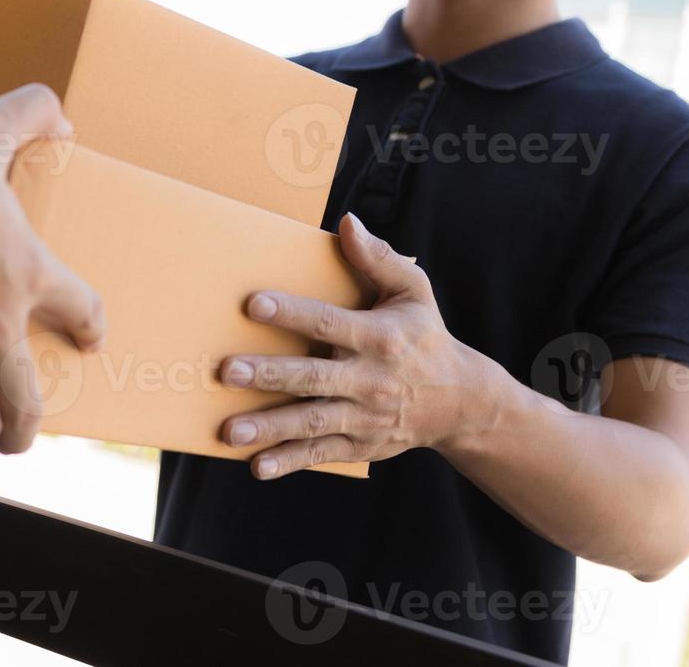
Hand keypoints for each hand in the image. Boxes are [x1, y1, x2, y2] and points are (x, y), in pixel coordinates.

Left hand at [219, 212, 481, 478]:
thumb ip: (378, 259)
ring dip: (271, 427)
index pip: (330, 322)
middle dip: (271, 375)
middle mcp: (372, 379)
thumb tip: (348, 223)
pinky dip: (290, 461)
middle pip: (315, 377)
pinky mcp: (361, 445)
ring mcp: (366, 417)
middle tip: (228, 371)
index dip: (292, 313)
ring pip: (313, 422)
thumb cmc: (425, 335)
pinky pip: (322, 453)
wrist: (460, 401)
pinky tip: (258, 465)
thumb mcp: (413, 291)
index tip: (252, 303)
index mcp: (381, 337)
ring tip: (230, 430)